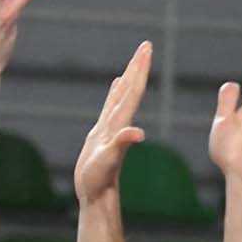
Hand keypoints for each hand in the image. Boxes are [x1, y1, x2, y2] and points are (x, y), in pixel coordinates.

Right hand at [73, 42, 151, 203]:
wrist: (95, 195)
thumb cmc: (98, 180)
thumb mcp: (108, 161)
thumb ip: (121, 145)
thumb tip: (138, 133)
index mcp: (120, 124)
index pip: (133, 91)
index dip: (139, 70)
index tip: (147, 50)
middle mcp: (118, 123)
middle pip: (130, 90)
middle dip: (137, 68)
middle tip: (146, 46)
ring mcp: (111, 128)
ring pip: (121, 96)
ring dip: (128, 78)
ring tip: (134, 62)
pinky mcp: (102, 134)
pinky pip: (110, 107)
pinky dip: (114, 93)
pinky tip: (116, 86)